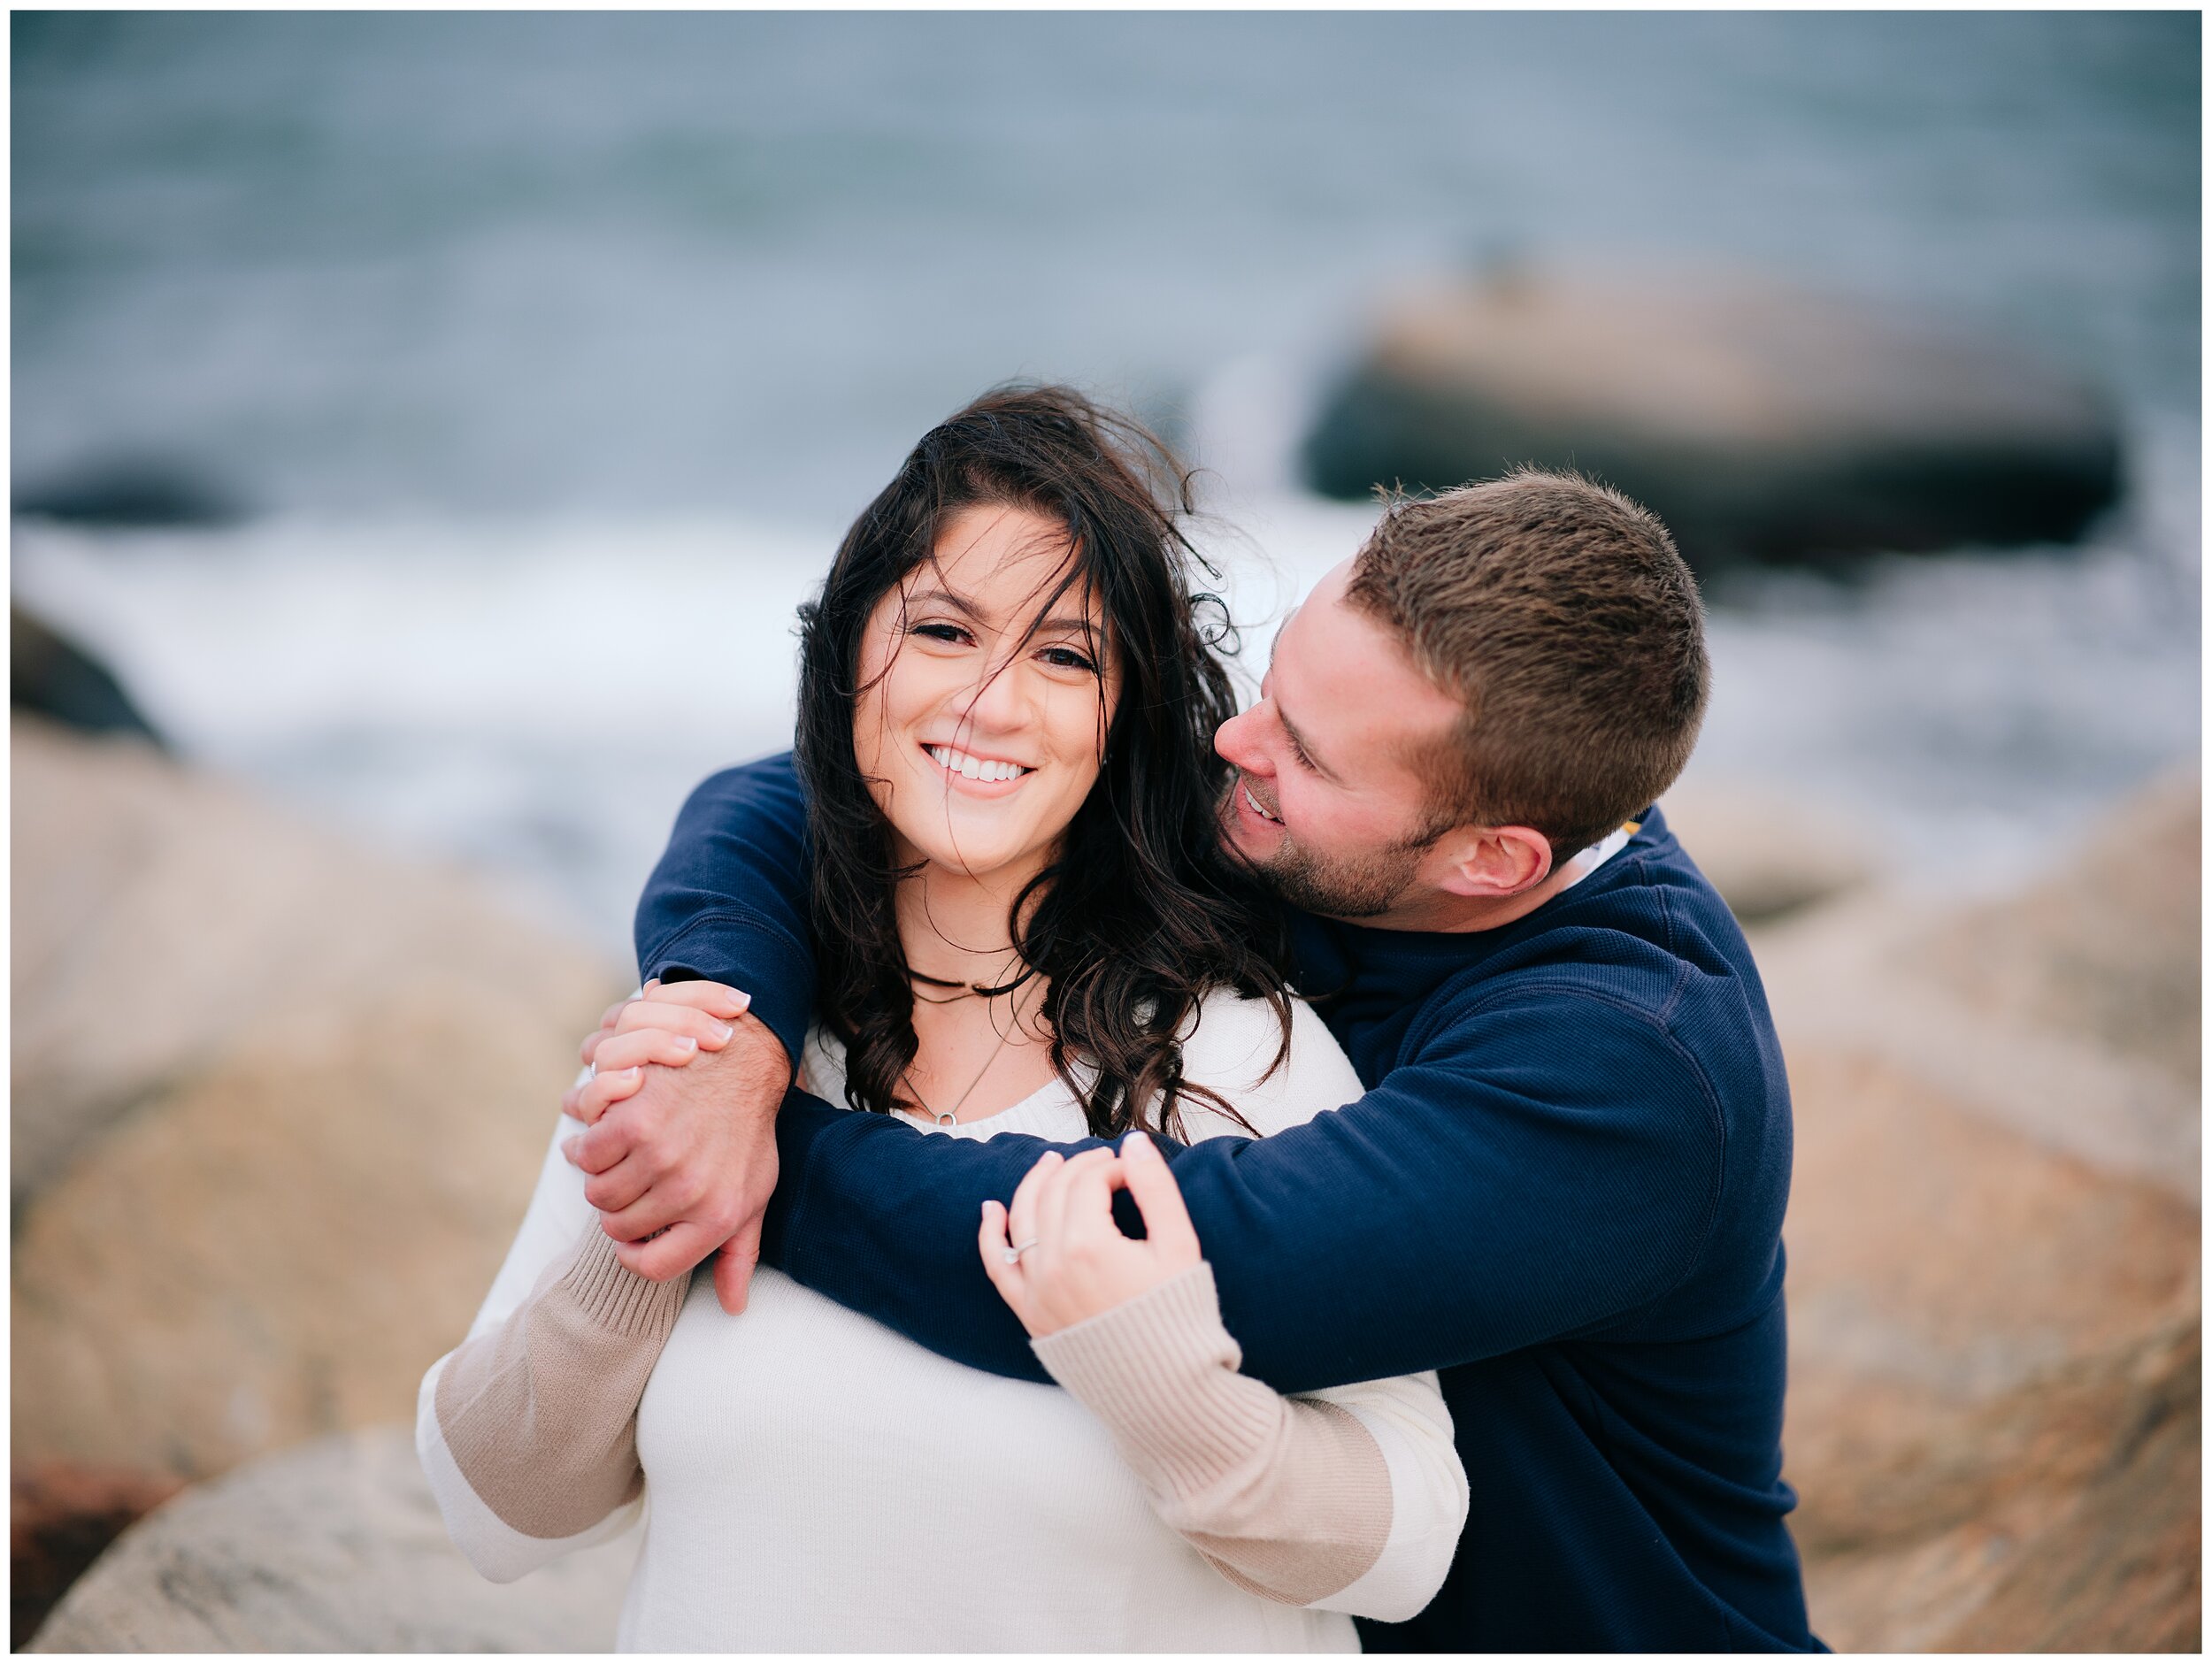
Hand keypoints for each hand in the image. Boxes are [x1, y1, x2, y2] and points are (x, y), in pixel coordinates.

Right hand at [562, 999, 790, 1315]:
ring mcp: (660, 1157)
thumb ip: (740, 1254)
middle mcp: (689, 1191)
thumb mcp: (754, 1195)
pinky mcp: (633, 1122)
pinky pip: (587, 1154)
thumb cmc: (745, 1135)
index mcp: (718, 1217)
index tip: (631, 1238)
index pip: (652, 1267)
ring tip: (619, 1155)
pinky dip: (590, 1143)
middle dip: (618, 1209)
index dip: (633, 1256)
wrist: (741, 1062)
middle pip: (617, 1227)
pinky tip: (607, 1130)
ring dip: (601, 1176)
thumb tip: (733, 1308)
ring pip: (598, 1192)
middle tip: (629, 1182)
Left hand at [978, 1135, 1201, 1338]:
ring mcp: (1036, 1290)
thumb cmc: (1177, 1317)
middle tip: (1102, 1162)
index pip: (1090, 1182)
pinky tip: (992, 1209)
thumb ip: (1156, 1188)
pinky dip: (991, 1235)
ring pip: (1022, 1219)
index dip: (1113, 1167)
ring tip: (1050, 1163)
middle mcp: (1053, 1265)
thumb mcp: (1179, 1245)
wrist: (1164, 1386)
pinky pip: (998, 1266)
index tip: (1134, 1171)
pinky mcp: (1029, 1312)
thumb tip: (1134, 1142)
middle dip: (1078, 1168)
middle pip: (1055, 1193)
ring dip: (1034, 1184)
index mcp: (1089, 1245)